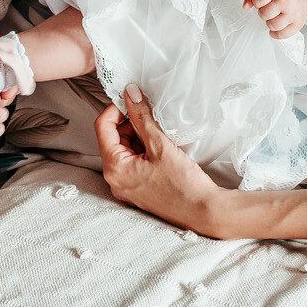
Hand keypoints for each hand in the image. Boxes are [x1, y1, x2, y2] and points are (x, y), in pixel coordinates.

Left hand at [95, 85, 227, 235]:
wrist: (204, 212)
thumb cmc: (183, 184)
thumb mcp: (160, 145)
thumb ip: (142, 117)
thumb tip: (130, 94)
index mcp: (114, 168)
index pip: (103, 127)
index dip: (116, 109)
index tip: (132, 100)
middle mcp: (115, 180)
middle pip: (113, 139)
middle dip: (130, 124)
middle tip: (151, 117)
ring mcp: (126, 187)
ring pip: (125, 151)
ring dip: (139, 137)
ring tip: (160, 135)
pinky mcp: (138, 191)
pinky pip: (133, 164)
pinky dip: (144, 151)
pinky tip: (162, 149)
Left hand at [244, 0, 306, 37]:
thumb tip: (245, 6)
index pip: (257, 1)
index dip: (257, 1)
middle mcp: (286, 1)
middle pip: (264, 14)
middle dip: (263, 11)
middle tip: (270, 6)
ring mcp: (293, 13)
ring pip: (272, 26)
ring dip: (270, 22)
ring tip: (274, 15)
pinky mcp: (298, 23)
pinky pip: (282, 35)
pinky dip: (276, 33)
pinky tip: (277, 26)